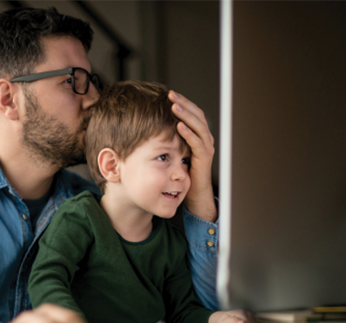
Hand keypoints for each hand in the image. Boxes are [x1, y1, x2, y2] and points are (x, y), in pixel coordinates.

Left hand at [169, 90, 217, 221]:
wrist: (193, 194)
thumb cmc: (182, 172)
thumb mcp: (174, 150)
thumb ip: (170, 137)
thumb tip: (152, 123)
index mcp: (198, 134)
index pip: (193, 112)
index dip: (183, 102)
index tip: (168, 94)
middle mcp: (204, 138)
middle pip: (197, 115)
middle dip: (184, 103)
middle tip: (171, 94)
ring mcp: (206, 148)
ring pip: (199, 126)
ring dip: (186, 115)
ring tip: (174, 106)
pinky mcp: (204, 159)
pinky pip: (198, 144)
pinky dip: (189, 134)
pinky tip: (179, 126)